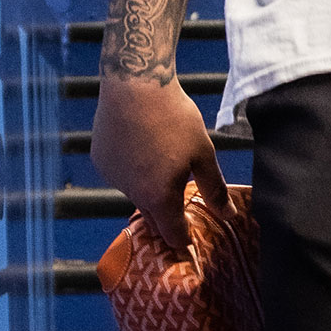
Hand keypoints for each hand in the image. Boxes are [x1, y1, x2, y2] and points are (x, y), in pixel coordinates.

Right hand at [90, 71, 228, 251]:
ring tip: (164, 166)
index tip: (191, 246)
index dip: (183, 241)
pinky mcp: (101, 160)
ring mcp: (112, 177)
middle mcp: (131, 194)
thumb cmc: (174, 118)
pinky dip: (132, 171)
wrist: (135, 84)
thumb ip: (214, 189)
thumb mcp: (202, 153)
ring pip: (136, 194)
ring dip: (149, 190)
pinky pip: (120, 175)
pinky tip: (143, 150)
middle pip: (152, 217)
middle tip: (181, 215)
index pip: (172, 234)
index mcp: (159, 197)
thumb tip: (229, 215)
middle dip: (167, 219)